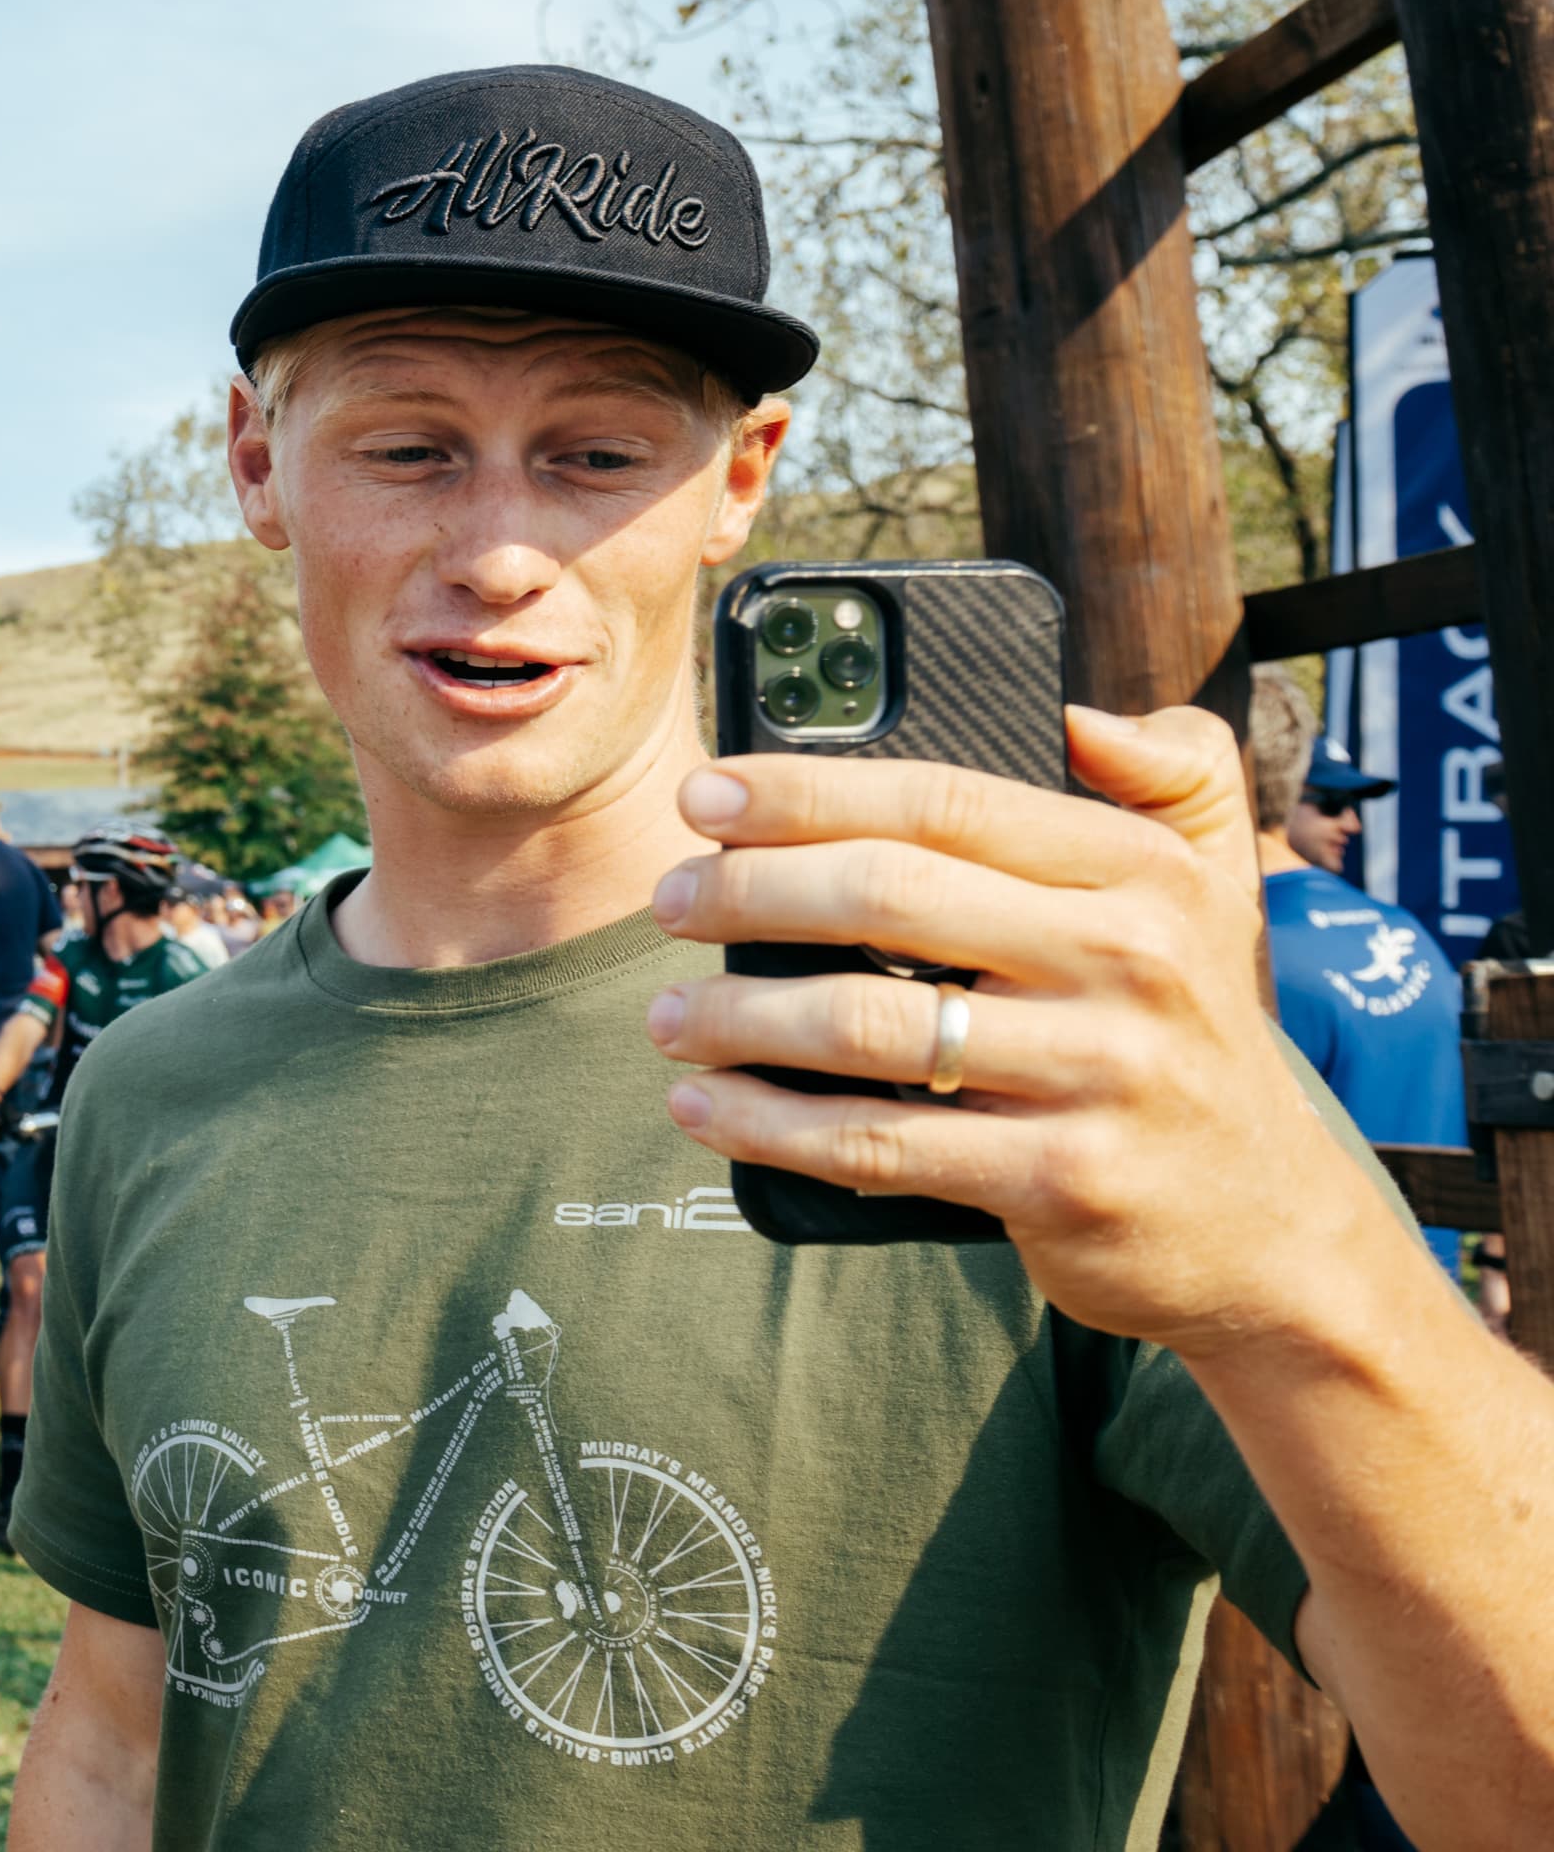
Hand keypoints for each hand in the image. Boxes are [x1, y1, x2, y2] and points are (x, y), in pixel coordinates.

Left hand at [643, 706, 1402, 1355]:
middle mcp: (1130, 962)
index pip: (942, 801)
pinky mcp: (1061, 1181)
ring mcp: (1099, 1076)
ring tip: (668, 1018)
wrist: (1278, 1234)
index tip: (705, 795)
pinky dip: (770, 1126)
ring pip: (864, 1026)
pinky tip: (706, 1108)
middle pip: (885, 897)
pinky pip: (878, 1142)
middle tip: (667, 901)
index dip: (805, 791)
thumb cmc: (1192, 1039)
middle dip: (746, 893)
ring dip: (735, 1018)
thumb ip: (1163, 777)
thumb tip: (1075, 711)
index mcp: (1141, 873)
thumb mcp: (1212, 894)